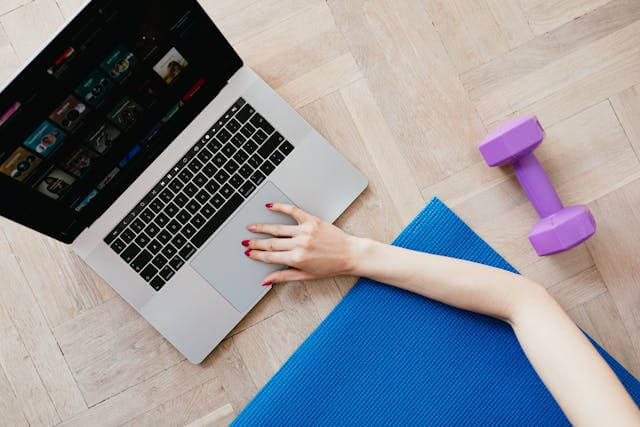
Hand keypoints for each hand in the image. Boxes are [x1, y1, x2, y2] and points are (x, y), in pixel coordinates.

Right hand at [243, 203, 362, 285]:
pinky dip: (281, 208)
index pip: (270, 257)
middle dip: (256, 243)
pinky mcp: (312, 221)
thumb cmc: (331, 266)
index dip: (257, 255)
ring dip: (262, 228)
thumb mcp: (306, 276)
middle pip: (271, 243)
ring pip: (278, 229)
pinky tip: (271, 206)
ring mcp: (305, 231)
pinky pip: (293, 212)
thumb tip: (266, 281)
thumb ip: (284, 276)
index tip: (248, 253)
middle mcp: (299, 244)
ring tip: (252, 227)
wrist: (350, 254)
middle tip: (245, 242)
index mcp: (297, 259)